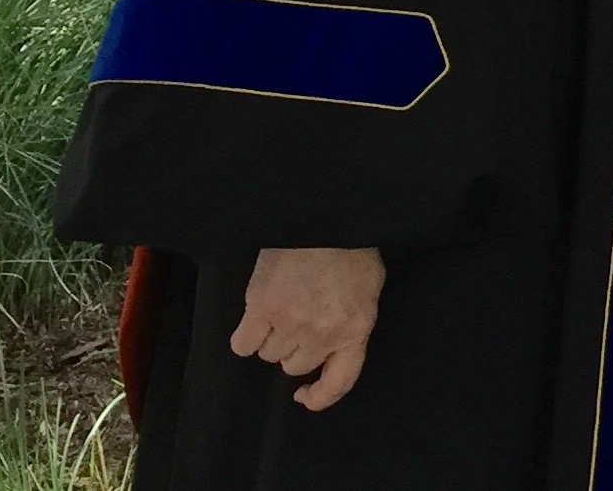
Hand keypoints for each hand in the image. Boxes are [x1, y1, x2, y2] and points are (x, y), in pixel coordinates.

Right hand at [231, 246, 384, 410]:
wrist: (329, 214)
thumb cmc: (352, 249)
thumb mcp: (369, 289)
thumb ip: (352, 322)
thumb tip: (331, 348)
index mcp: (356, 328)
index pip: (340, 382)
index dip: (321, 397)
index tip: (304, 395)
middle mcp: (323, 333)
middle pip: (295, 365)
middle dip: (296, 347)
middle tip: (299, 318)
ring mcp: (290, 322)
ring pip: (269, 355)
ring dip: (273, 337)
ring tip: (283, 306)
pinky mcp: (261, 308)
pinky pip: (243, 344)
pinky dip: (247, 335)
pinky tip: (257, 316)